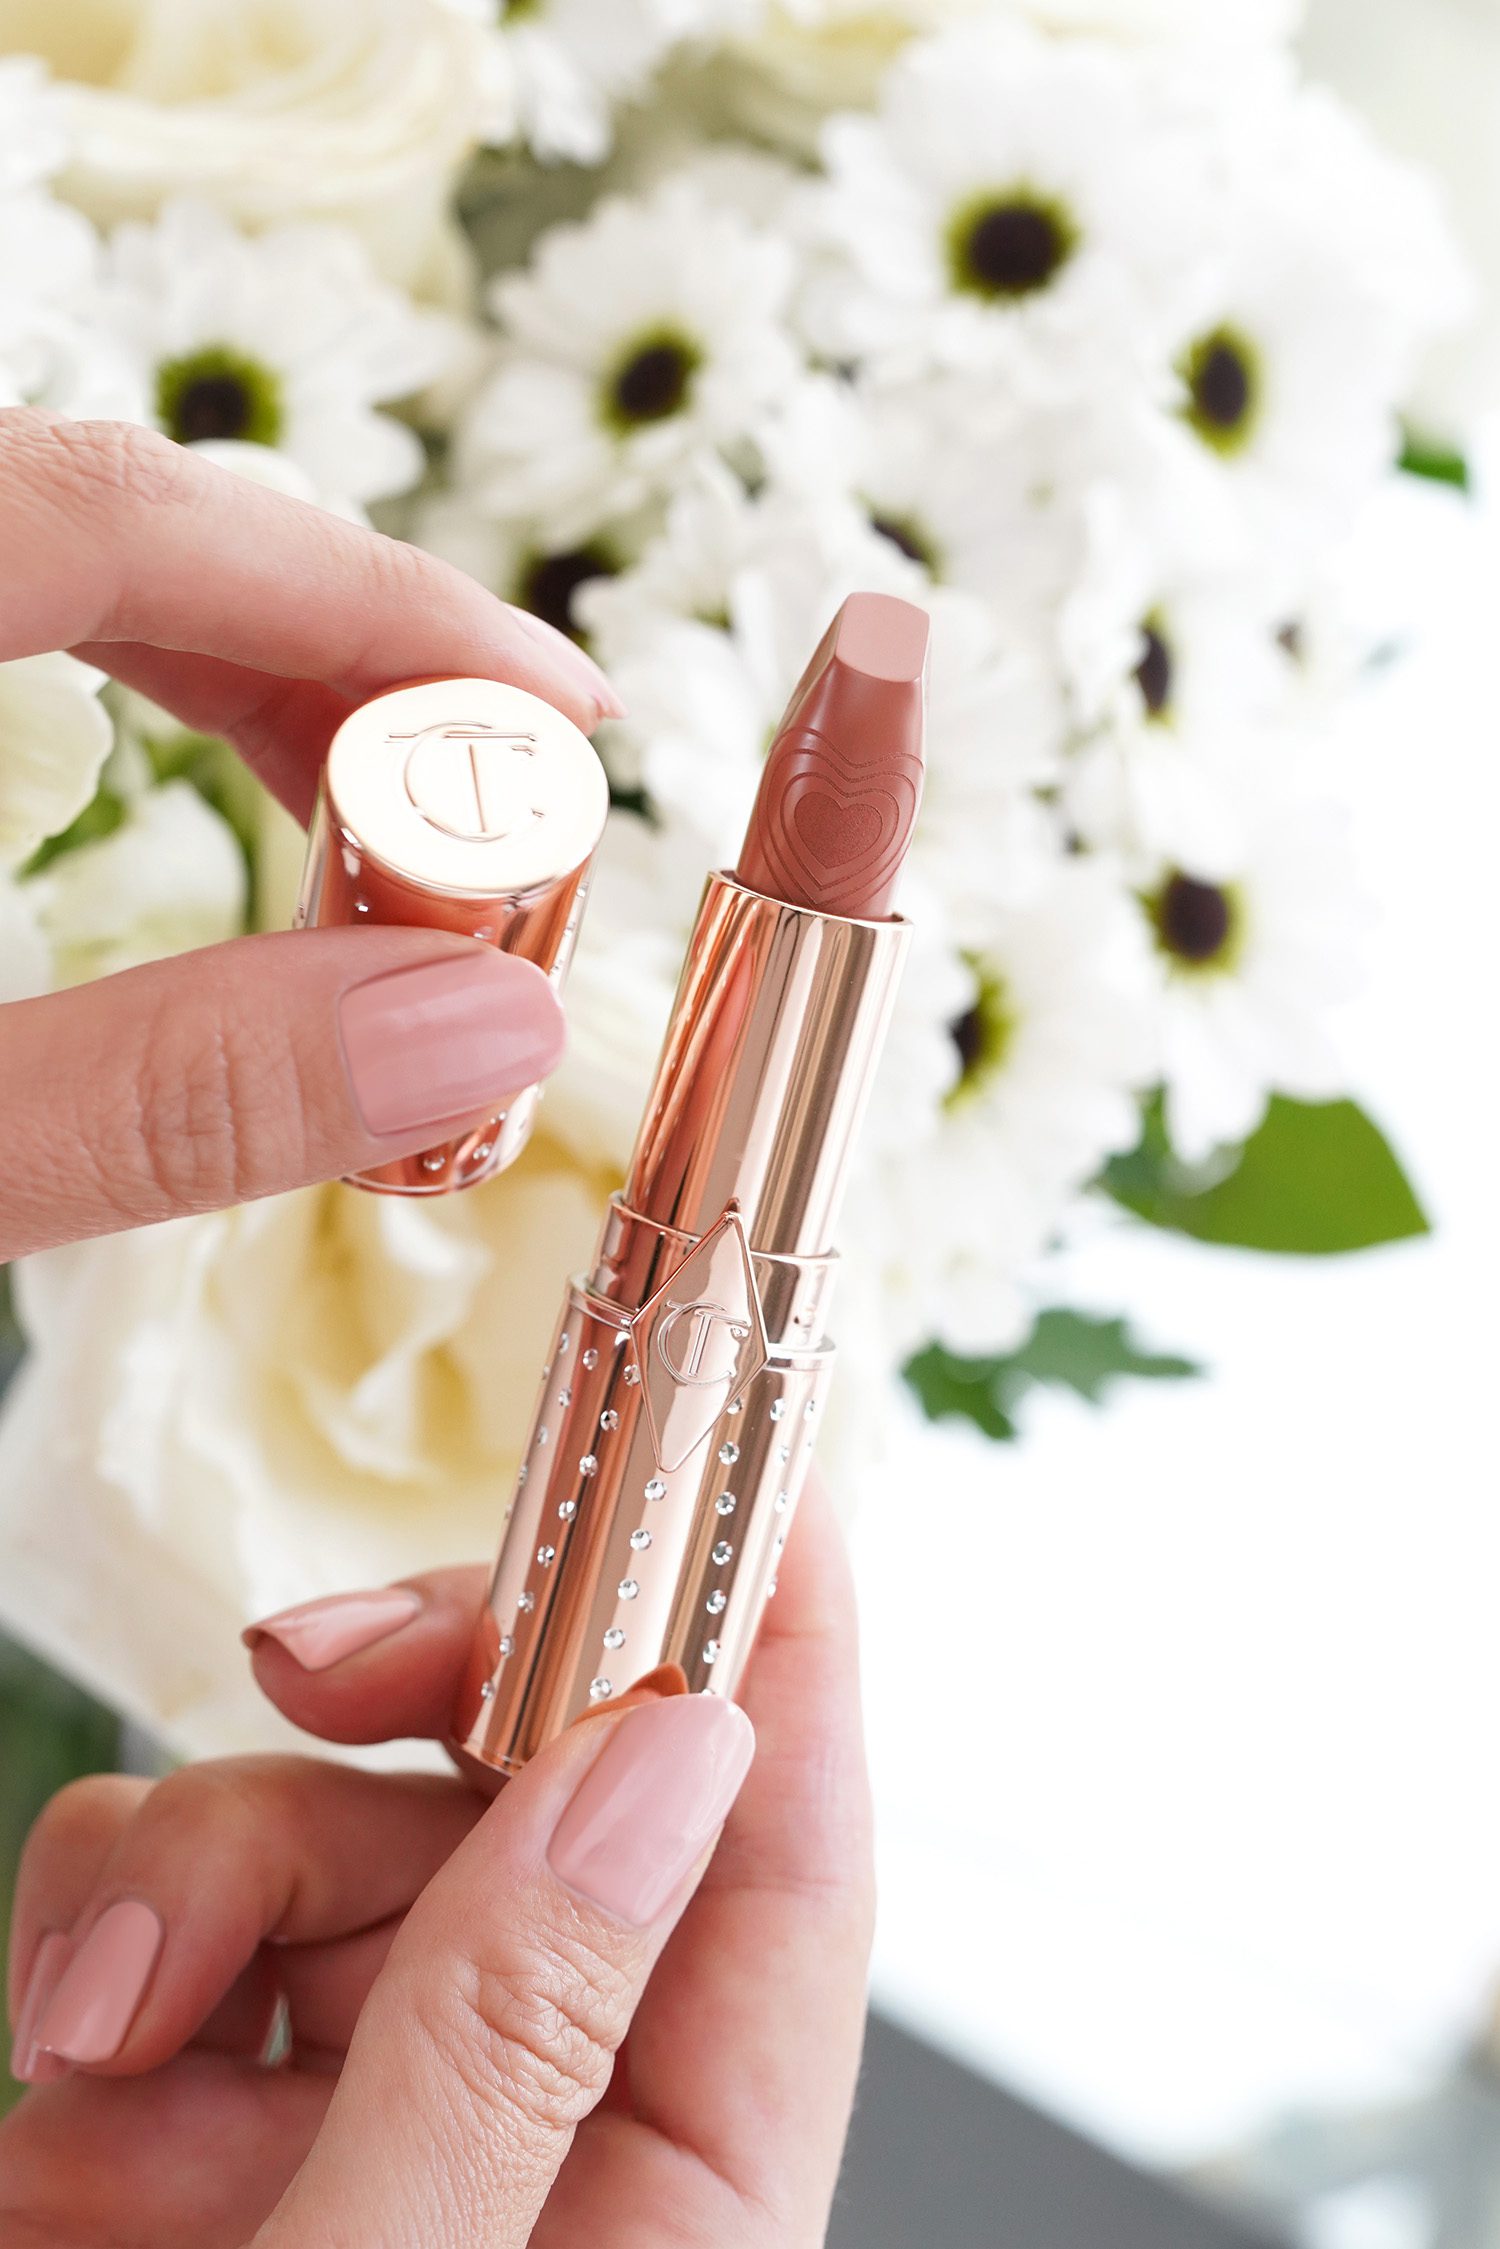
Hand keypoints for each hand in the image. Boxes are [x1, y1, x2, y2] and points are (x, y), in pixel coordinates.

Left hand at [0, 407, 623, 1263]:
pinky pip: (16, 606)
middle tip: (507, 793)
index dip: (378, 599)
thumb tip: (494, 1027)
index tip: (571, 711)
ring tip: (401, 812)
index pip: (125, 518)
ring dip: (257, 665)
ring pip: (61, 552)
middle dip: (344, 644)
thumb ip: (168, 1093)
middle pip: (110, 518)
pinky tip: (245, 782)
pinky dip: (150, 675)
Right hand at [1, 1480, 873, 2246]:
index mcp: (682, 2203)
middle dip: (416, 1704)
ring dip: (203, 1864)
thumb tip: (664, 1751)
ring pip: (333, 1824)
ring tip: (102, 2028)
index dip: (778, 1631)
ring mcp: (361, 2116)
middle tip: (303, 1672)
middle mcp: (540, 2133)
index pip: (787, 1862)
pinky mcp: (195, 2115)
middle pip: (539, 1795)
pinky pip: (176, 1908)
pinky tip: (65, 2103)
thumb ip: (510, 2039)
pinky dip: (109, 1934)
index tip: (738, 1439)